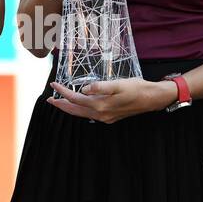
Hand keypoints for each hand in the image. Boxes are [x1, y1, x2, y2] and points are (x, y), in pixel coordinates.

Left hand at [46, 78, 176, 122]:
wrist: (152, 98)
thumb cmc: (136, 88)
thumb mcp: (118, 84)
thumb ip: (101, 86)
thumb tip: (85, 88)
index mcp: (100, 105)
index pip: (76, 98)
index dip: (63, 92)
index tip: (53, 85)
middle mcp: (101, 114)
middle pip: (75, 110)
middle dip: (62, 105)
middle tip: (50, 99)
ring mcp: (106, 118)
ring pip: (82, 114)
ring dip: (70, 108)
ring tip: (61, 103)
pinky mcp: (111, 117)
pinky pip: (90, 115)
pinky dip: (81, 110)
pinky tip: (81, 106)